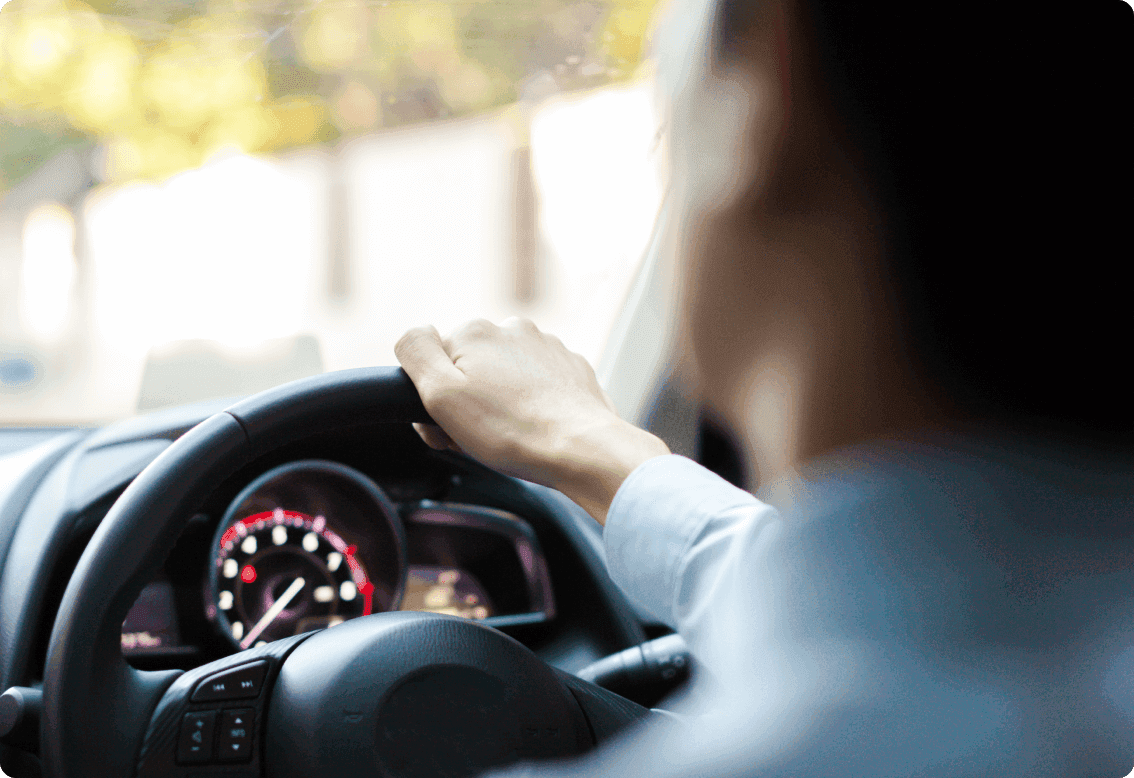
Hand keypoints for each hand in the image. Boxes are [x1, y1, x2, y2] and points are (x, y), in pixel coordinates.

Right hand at [395, 318, 669, 523]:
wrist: (582, 449)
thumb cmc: (511, 431)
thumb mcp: (441, 394)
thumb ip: (416, 352)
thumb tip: (413, 334)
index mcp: (475, 332)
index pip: (433, 363)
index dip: (435, 400)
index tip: (449, 427)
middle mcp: (513, 329)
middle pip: (471, 369)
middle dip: (468, 403)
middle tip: (479, 438)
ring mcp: (547, 347)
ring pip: (505, 378)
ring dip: (500, 405)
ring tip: (511, 437)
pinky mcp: (571, 369)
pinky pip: (538, 387)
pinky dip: (532, 406)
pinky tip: (536, 430)